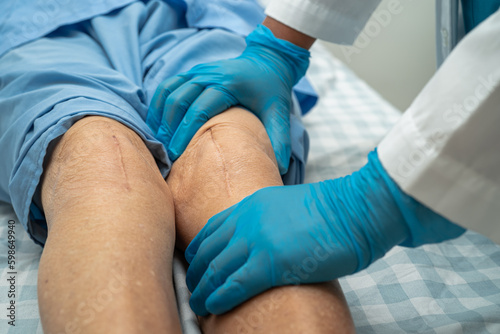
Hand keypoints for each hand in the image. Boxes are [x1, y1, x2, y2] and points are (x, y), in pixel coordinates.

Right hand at [146, 24, 309, 174]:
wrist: (267, 61)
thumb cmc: (271, 90)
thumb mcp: (279, 113)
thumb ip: (278, 139)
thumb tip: (279, 168)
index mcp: (228, 85)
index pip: (199, 110)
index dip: (185, 133)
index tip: (177, 155)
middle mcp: (209, 74)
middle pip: (179, 101)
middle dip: (169, 128)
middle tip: (165, 153)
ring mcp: (198, 71)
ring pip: (169, 92)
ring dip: (160, 116)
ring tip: (158, 141)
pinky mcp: (192, 72)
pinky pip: (168, 86)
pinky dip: (158, 104)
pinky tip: (156, 124)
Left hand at [184, 150, 465, 315]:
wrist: (355, 209)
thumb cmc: (333, 210)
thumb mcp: (290, 205)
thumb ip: (271, 219)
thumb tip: (269, 240)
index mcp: (252, 204)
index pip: (214, 229)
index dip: (200, 250)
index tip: (197, 264)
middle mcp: (248, 220)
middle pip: (210, 250)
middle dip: (198, 273)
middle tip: (194, 289)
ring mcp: (257, 240)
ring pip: (217, 269)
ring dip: (204, 290)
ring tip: (198, 305)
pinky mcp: (271, 262)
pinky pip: (235, 284)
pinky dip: (220, 297)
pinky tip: (213, 307)